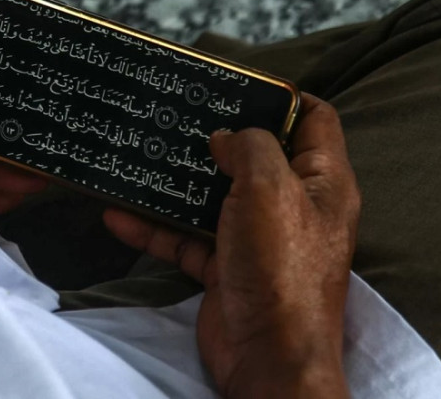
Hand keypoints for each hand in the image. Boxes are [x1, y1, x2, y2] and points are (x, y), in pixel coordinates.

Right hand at [104, 94, 359, 398]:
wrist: (267, 354)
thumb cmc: (280, 271)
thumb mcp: (270, 188)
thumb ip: (250, 147)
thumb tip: (226, 136)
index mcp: (321, 180)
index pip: (313, 119)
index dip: (280, 96)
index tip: (236, 86)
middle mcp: (292, 206)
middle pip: (254, 156)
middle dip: (215, 137)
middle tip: (177, 117)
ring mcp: (256, 237)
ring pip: (212, 197)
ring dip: (175, 183)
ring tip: (140, 159)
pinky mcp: (224, 265)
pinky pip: (186, 237)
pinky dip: (155, 227)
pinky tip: (119, 214)